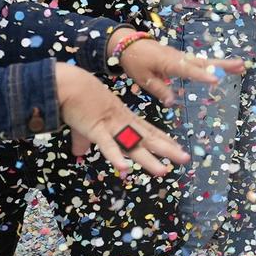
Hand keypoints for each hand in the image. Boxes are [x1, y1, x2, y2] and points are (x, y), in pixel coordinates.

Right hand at [54, 62, 190, 174]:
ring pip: (133, 145)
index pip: (148, 131)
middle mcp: (123, 123)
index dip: (164, 140)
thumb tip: (77, 153)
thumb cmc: (78, 101)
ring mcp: (112, 127)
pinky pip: (108, 145)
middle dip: (168, 150)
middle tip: (186, 159)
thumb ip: (84, 140)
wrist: (70, 84)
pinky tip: (125, 169)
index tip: (178, 147)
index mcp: (124, 119)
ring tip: (163, 171)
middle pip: (149, 139)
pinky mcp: (96, 130)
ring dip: (148, 159)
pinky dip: (116, 156)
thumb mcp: (84, 124)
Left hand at [109, 32, 244, 105]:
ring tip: (240, 66)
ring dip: (222, 63)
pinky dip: (213, 64)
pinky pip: (199, 61)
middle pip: (204, 62)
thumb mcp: (143, 78)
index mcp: (169, 63)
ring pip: (204, 61)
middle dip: (223, 65)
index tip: (216, 80)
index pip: (189, 71)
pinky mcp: (181, 58)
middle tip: (241, 66)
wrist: (128, 44)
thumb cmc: (135, 61)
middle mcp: (180, 58)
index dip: (202, 76)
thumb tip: (172, 102)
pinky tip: (223, 69)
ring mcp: (182, 56)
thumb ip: (159, 89)